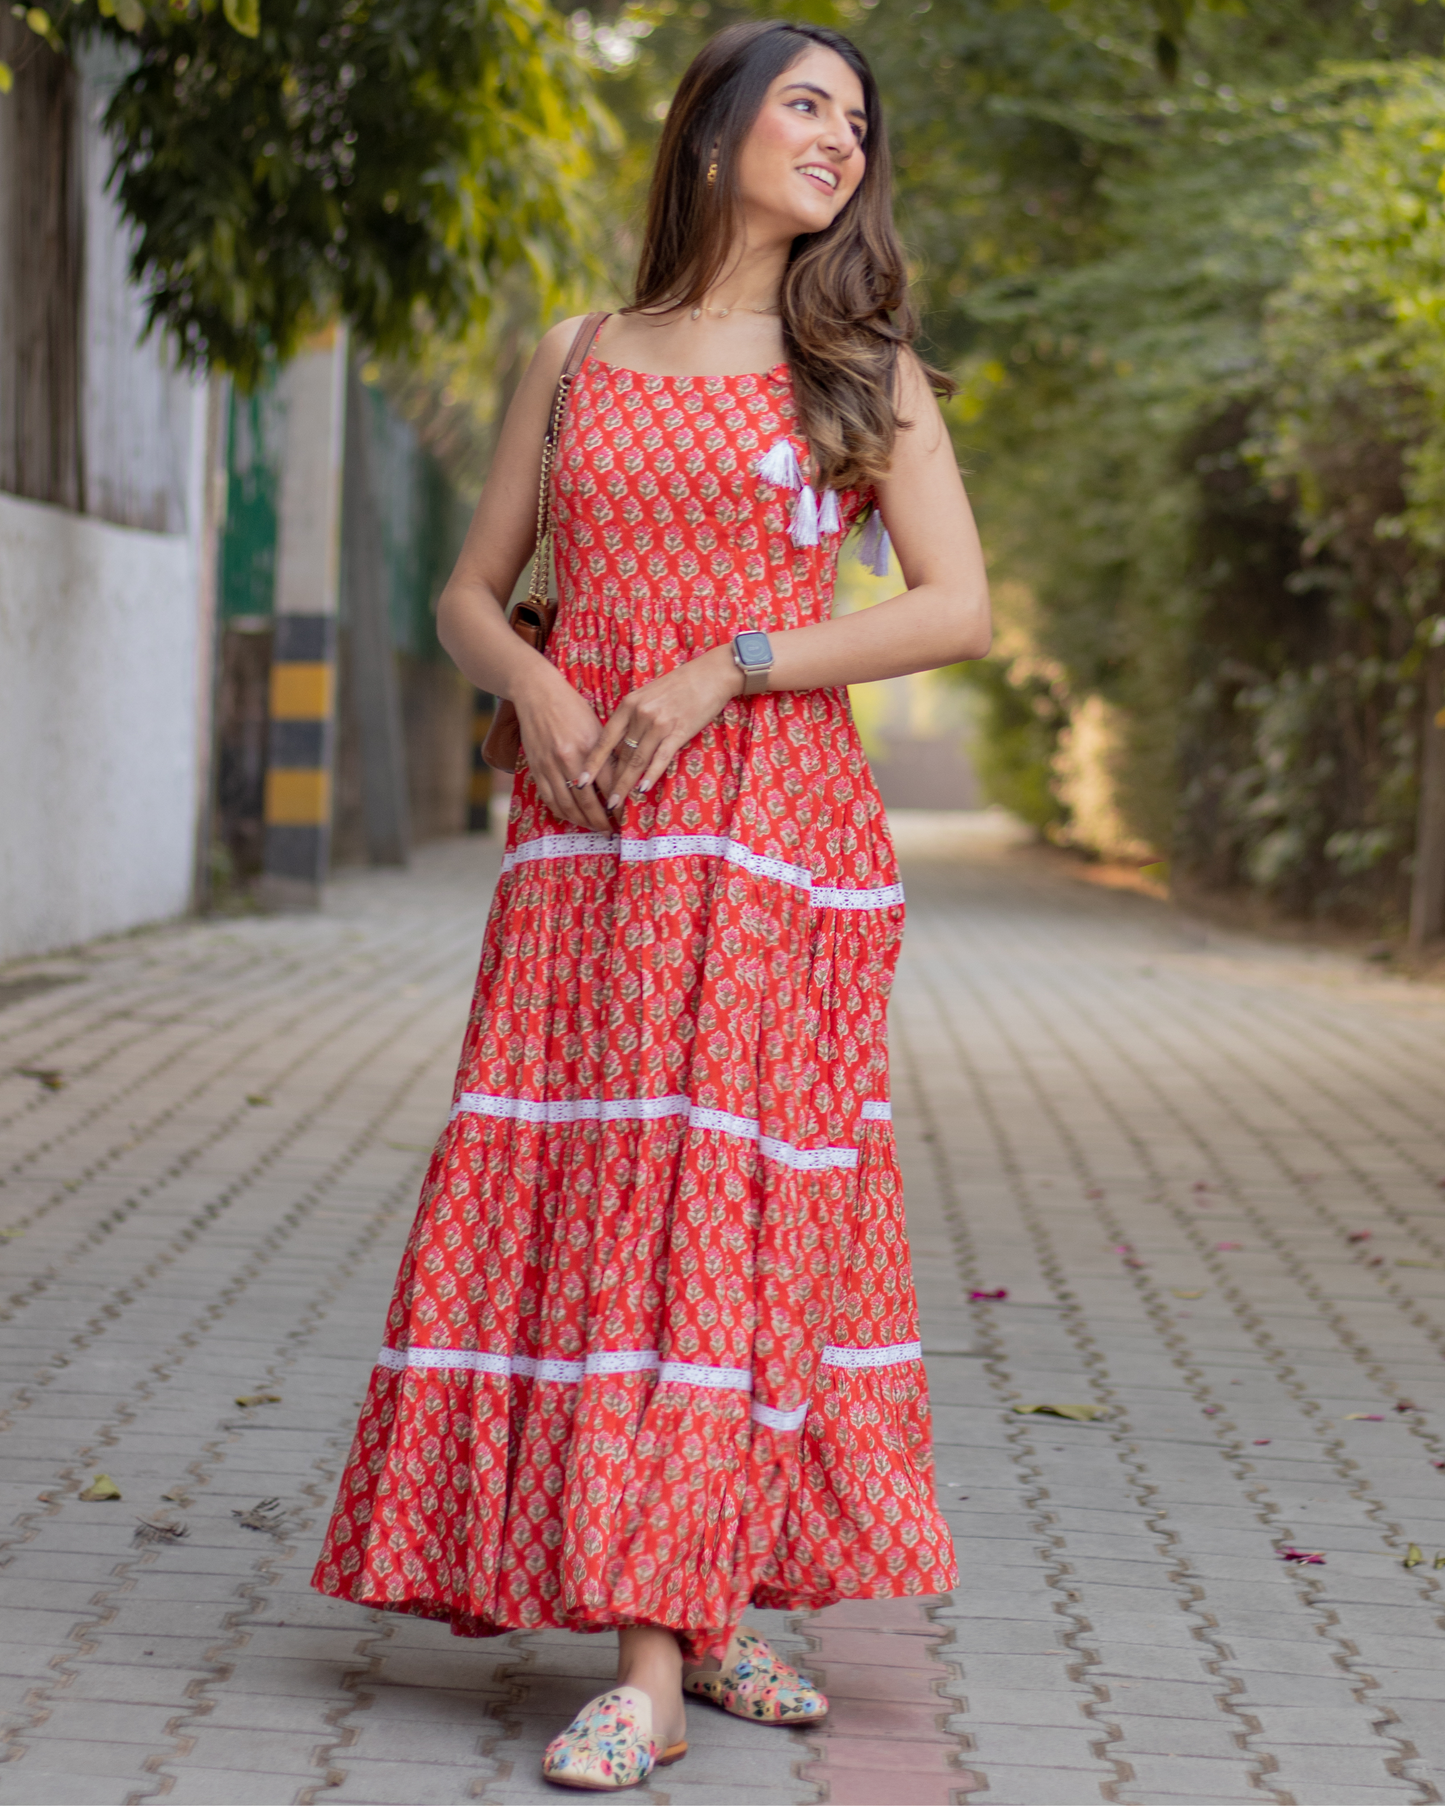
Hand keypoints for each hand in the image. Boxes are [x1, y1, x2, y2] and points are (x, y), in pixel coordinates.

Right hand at [512, 669, 616, 831]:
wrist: (537, 694)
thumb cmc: (572, 707)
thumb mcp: (597, 728)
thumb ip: (607, 755)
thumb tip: (621, 781)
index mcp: (589, 747)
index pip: (609, 786)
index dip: (618, 804)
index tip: (625, 815)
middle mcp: (568, 759)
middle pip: (588, 802)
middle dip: (600, 820)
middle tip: (610, 830)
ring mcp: (549, 766)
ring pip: (567, 805)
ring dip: (581, 821)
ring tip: (593, 828)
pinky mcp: (536, 769)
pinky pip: (549, 799)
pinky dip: (562, 812)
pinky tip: (572, 817)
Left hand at [590, 648, 743, 810]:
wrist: (711, 674)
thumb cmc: (678, 686)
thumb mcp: (647, 696)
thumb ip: (632, 717)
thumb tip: (621, 746)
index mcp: (629, 704)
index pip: (605, 739)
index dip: (592, 763)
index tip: (580, 781)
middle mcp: (640, 714)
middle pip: (621, 754)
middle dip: (611, 781)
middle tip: (602, 803)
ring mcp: (659, 724)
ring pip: (637, 760)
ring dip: (626, 785)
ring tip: (617, 803)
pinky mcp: (678, 731)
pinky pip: (661, 758)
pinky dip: (651, 775)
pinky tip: (643, 789)